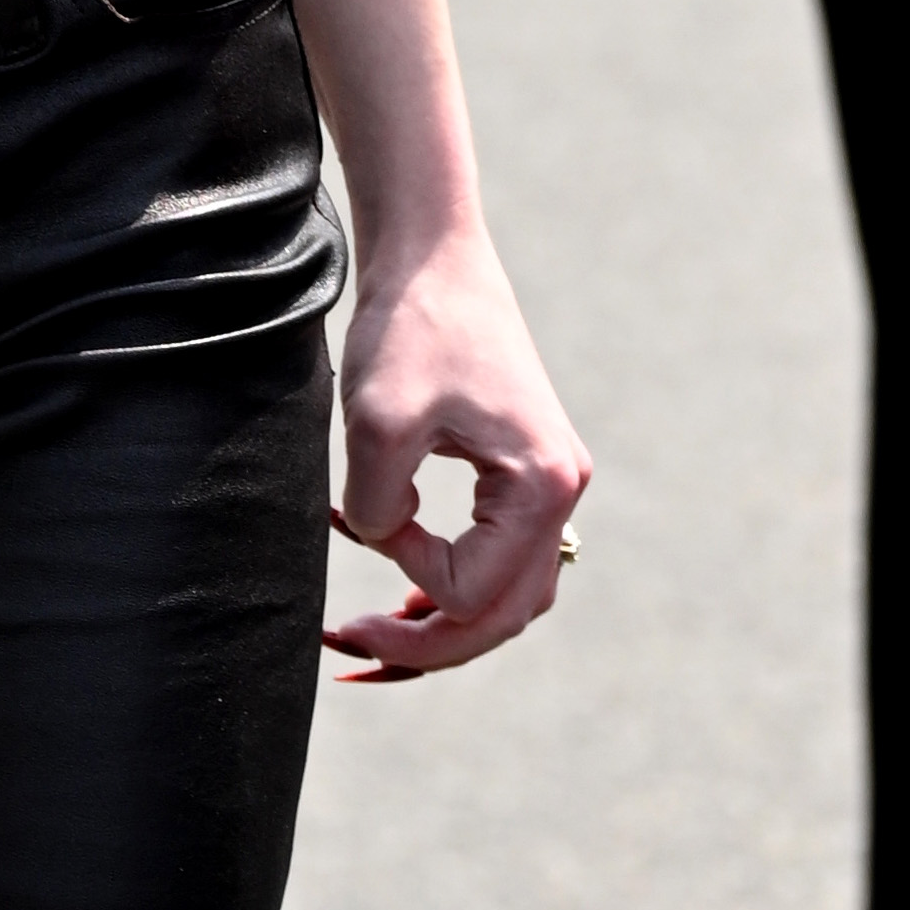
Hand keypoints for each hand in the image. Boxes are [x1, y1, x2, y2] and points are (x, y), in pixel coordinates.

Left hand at [328, 226, 588, 678]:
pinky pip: (501, 561)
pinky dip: (454, 587)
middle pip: (504, 615)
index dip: (404, 573)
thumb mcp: (376, 424)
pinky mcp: (523, 474)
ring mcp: (548, 485)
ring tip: (375, 641)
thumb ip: (377, 509)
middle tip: (347, 651)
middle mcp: (561, 493)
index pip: (470, 590)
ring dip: (445, 628)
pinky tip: (404, 593)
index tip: (356, 517)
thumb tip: (382, 541)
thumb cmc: (410, 329)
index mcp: (541, 485)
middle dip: (425, 645)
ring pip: (510, 598)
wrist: (433, 258)